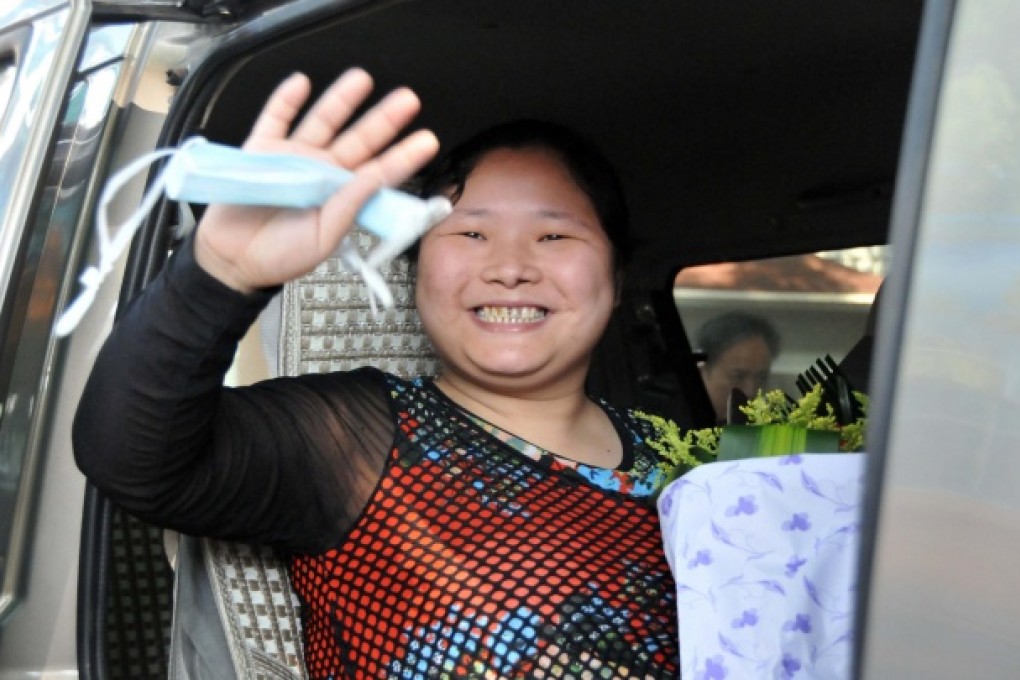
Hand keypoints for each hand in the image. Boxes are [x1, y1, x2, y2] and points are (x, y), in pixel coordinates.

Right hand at [194, 68, 439, 292]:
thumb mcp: (323, 238)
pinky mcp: (261, 150)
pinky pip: (275, 119)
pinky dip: (285, 100)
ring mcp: (293, 157)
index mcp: (342, 195)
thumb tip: (374, 178)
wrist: (233, 261)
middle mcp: (322, 171)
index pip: (380, 171)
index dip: (403, 156)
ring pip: (322, 121)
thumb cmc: (280, 256)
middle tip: (408, 100)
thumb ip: (348, 207)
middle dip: (383, 119)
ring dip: (341, 100)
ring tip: (362, 79)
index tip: (427, 141)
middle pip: (358, 139)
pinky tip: (301, 83)